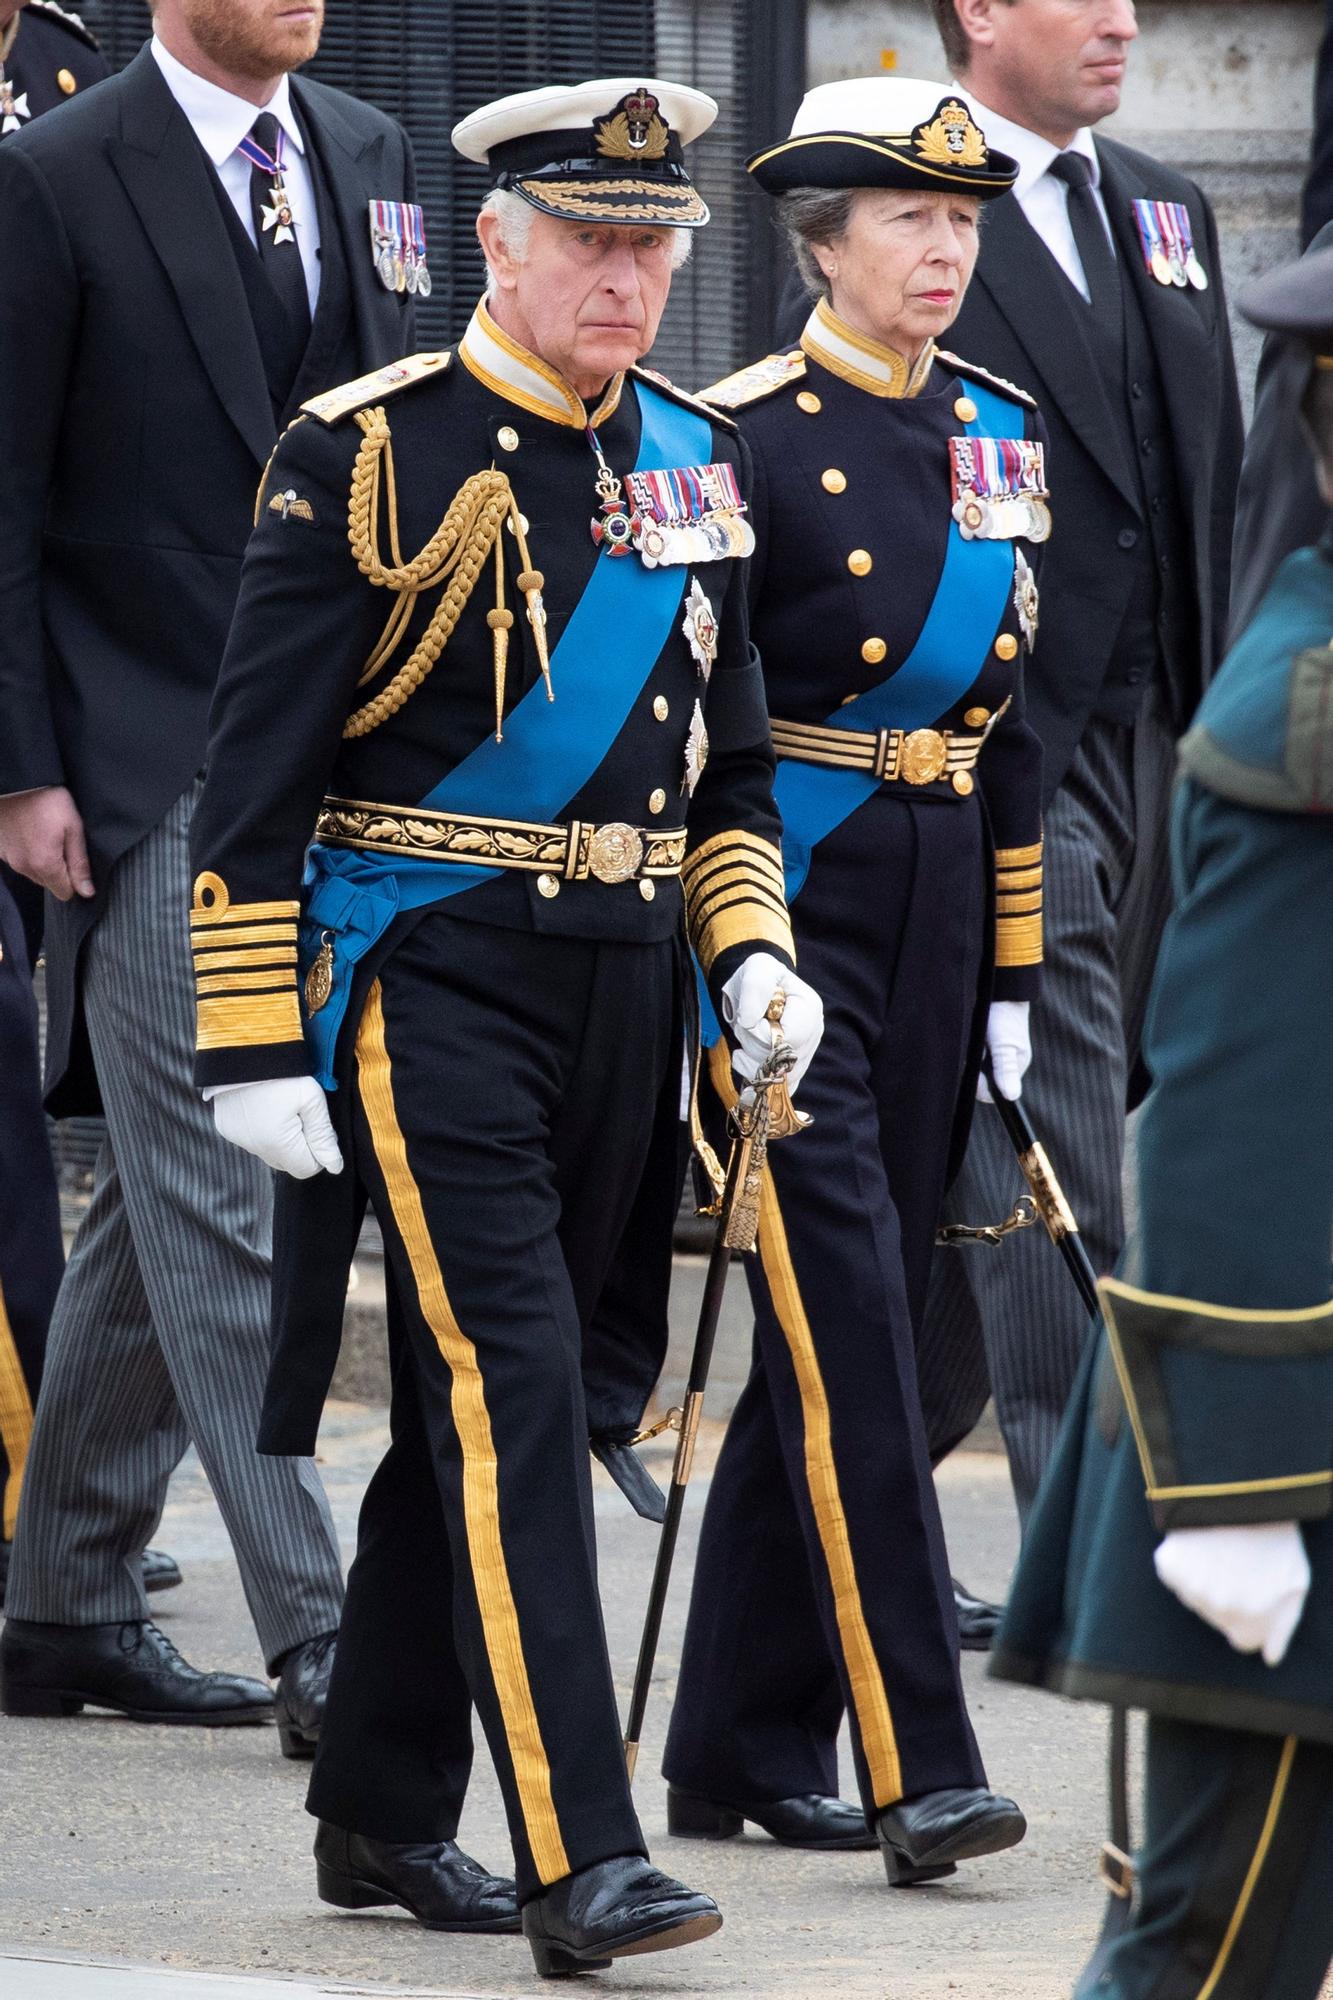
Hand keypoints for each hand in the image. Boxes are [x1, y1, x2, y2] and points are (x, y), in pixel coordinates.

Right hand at [0, 786, 93, 899]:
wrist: (16, 781)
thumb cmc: (48, 800)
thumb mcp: (73, 827)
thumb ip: (80, 862)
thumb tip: (87, 891)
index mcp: (45, 864)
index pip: (64, 892)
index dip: (74, 881)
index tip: (76, 861)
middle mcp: (23, 867)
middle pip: (48, 883)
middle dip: (58, 871)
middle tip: (61, 843)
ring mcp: (8, 859)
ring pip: (32, 873)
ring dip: (41, 861)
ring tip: (45, 835)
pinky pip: (18, 860)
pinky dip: (26, 852)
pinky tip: (30, 834)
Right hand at [210, 1076, 343, 1179]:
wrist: (242, 1047)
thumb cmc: (283, 1071)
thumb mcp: (312, 1099)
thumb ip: (323, 1136)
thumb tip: (335, 1167)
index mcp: (277, 1144)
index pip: (307, 1168)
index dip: (318, 1150)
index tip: (317, 1124)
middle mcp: (254, 1148)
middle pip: (287, 1162)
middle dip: (300, 1145)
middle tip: (301, 1113)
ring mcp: (237, 1138)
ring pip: (269, 1151)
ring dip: (281, 1138)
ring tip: (282, 1106)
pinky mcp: (225, 1127)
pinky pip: (251, 1139)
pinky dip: (262, 1129)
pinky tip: (264, 1105)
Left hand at [721, 953, 823, 1093]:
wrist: (756, 990)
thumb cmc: (760, 976)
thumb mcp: (756, 969)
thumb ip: (755, 988)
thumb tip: (750, 1020)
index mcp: (810, 1008)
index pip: (790, 1039)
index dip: (762, 1035)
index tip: (747, 1020)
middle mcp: (813, 1035)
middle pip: (783, 1061)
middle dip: (754, 1046)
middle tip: (745, 1025)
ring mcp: (804, 1056)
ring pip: (777, 1077)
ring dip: (751, 1060)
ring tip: (747, 1037)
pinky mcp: (792, 1071)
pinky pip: (775, 1089)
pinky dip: (754, 1077)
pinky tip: (744, 1058)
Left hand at [977, 999, 1031, 1103]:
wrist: (998, 990)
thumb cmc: (1005, 1017)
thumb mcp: (1005, 1045)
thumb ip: (1006, 1070)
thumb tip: (1011, 1096)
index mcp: (1013, 1069)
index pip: (992, 1093)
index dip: (980, 1087)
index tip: (974, 1072)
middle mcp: (1003, 1065)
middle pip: (982, 1082)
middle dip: (974, 1072)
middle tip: (975, 1051)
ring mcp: (992, 1055)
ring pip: (974, 1070)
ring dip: (970, 1060)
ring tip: (975, 1042)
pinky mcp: (982, 1045)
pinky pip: (972, 1057)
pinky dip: (968, 1051)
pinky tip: (970, 1040)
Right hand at [1154, 1522, 1310, 1665]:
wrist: (1246, 1491)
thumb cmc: (1276, 1537)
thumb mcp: (1296, 1584)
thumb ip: (1283, 1628)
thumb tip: (1268, 1658)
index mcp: (1252, 1623)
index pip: (1243, 1641)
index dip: (1251, 1618)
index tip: (1256, 1593)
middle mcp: (1221, 1613)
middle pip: (1219, 1617)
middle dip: (1229, 1598)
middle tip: (1241, 1564)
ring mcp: (1192, 1589)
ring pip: (1195, 1596)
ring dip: (1205, 1578)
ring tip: (1223, 1548)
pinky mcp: (1169, 1564)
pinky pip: (1174, 1572)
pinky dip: (1182, 1559)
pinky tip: (1200, 1540)